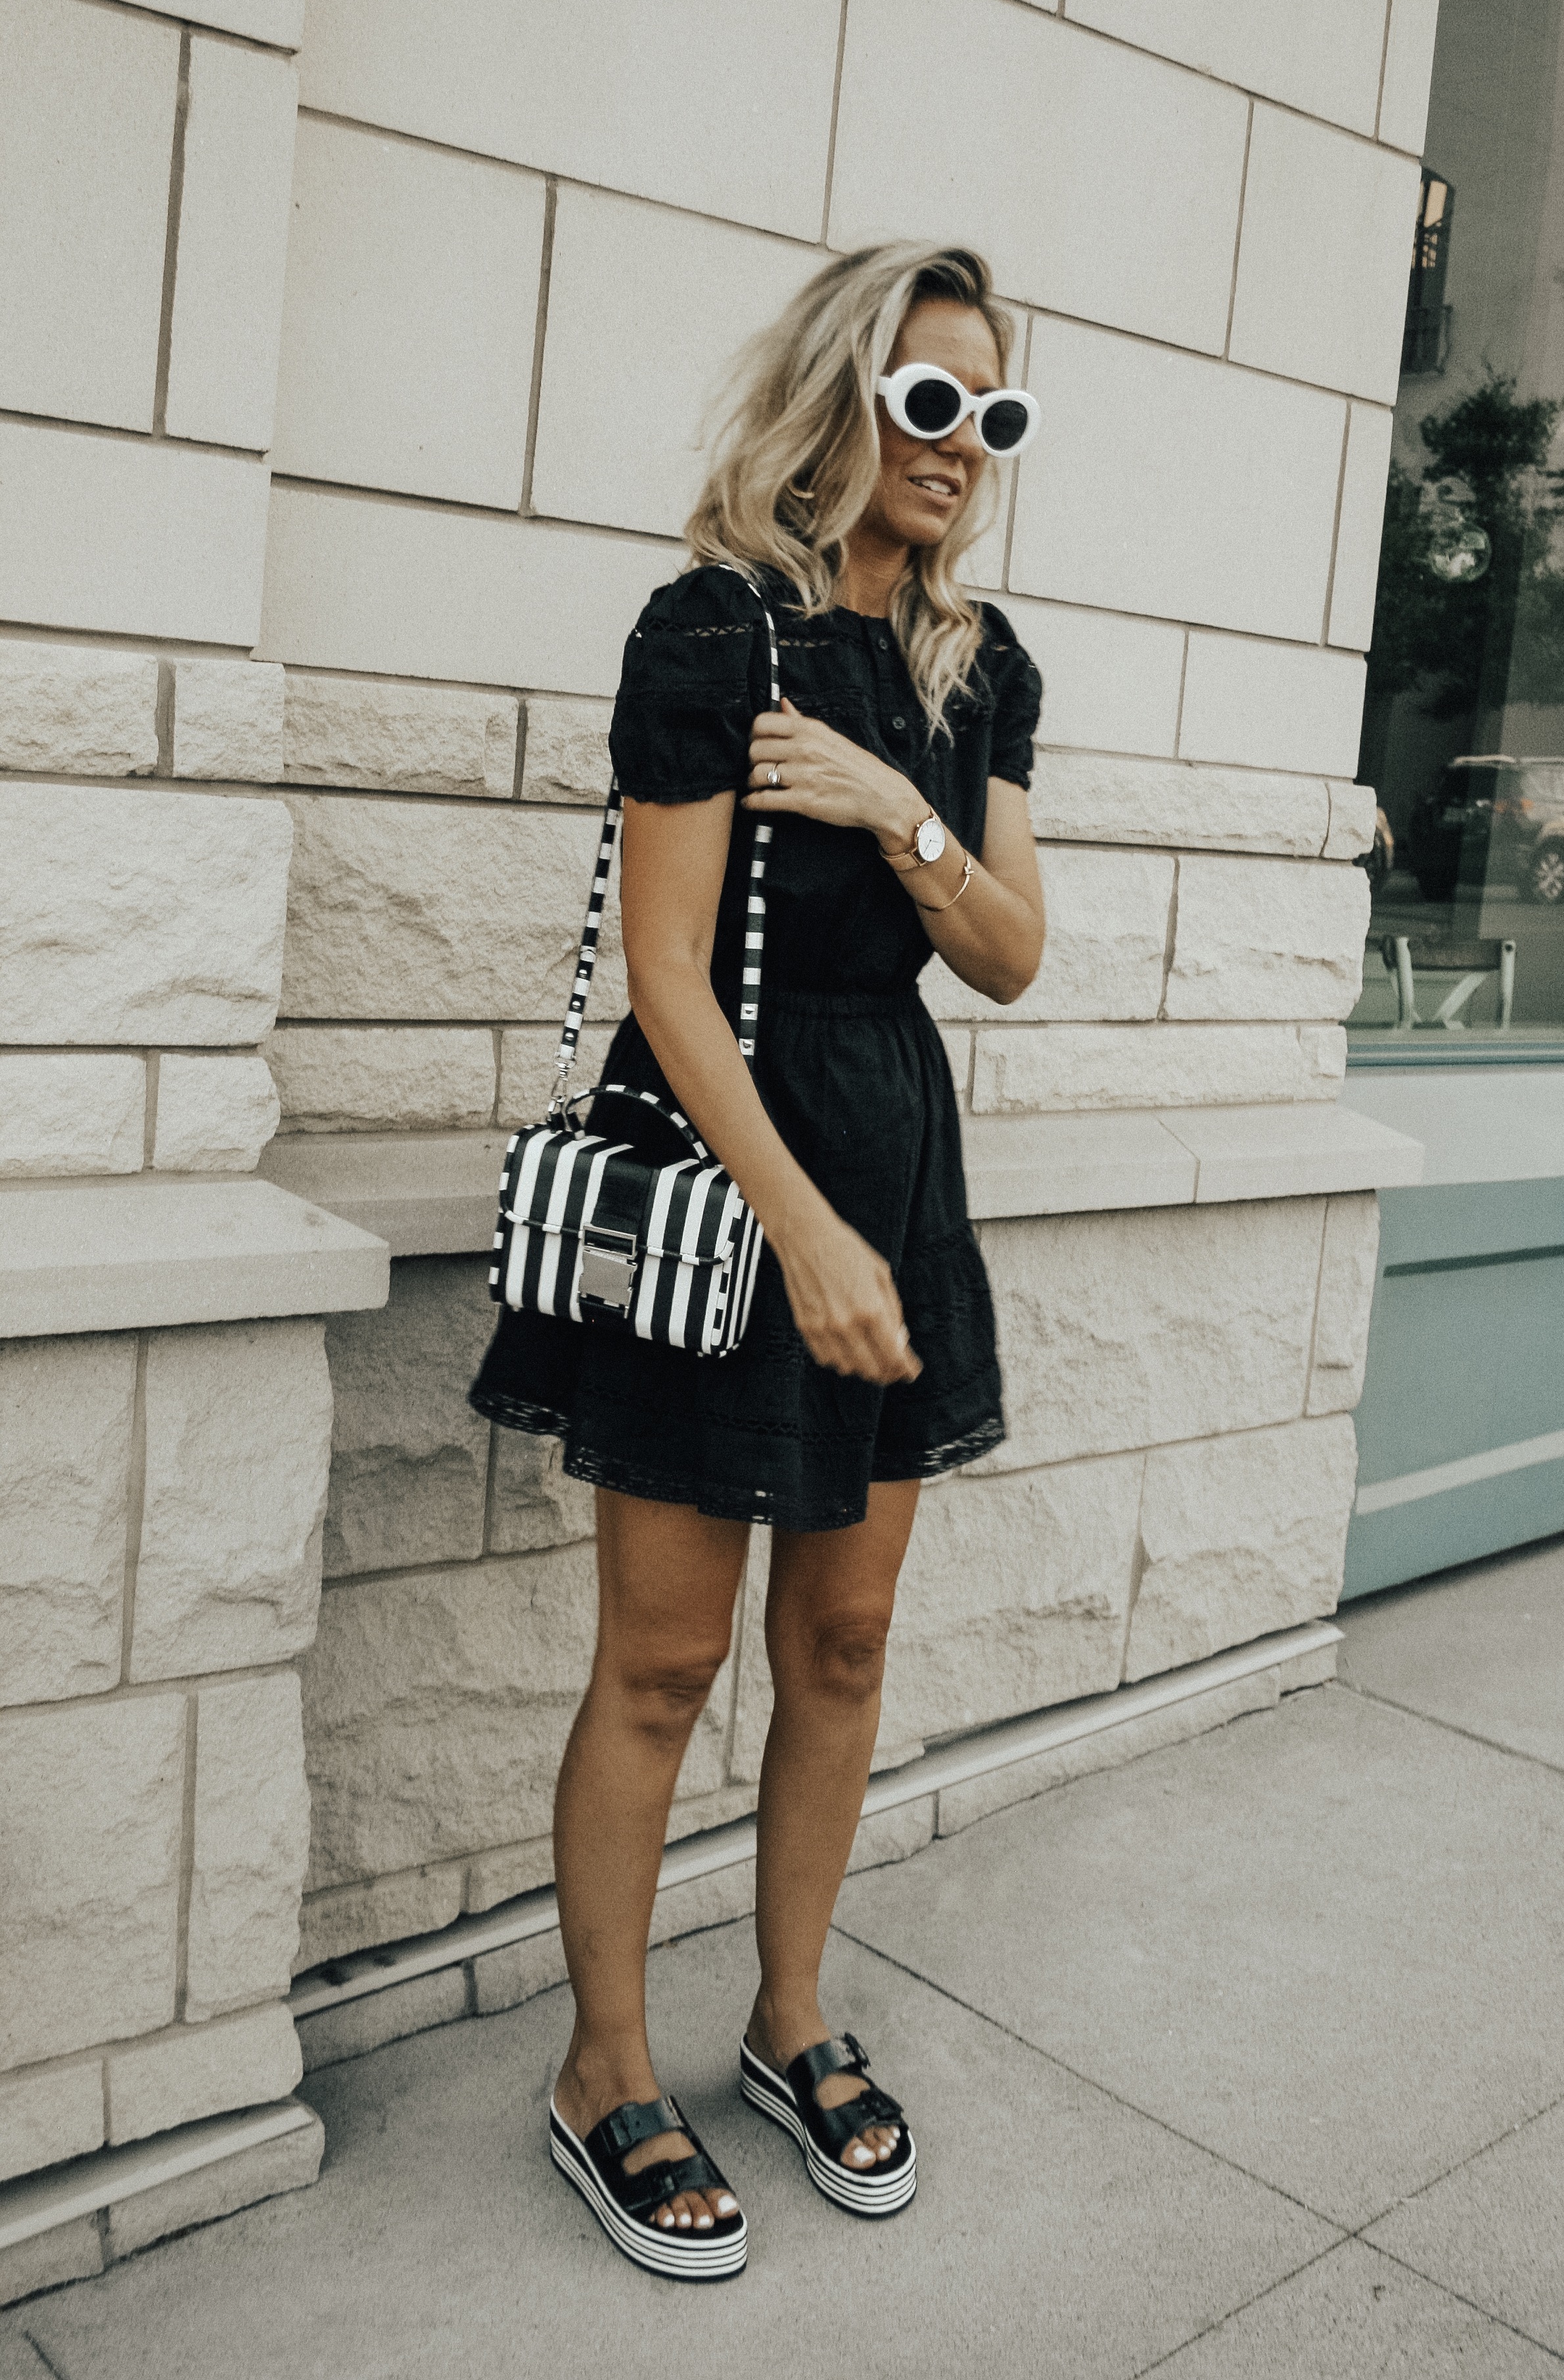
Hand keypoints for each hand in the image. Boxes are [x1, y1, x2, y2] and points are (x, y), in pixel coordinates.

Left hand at [745, 700, 922, 851]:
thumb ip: (801, 721)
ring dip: (752, 782)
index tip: (757, 744)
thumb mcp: (831, 737)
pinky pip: (765, 800)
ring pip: (756, 774)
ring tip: (758, 785)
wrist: (882, 797)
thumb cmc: (857, 768)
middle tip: (757, 767)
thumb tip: (782, 703)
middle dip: (751, 760)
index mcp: (809, 730)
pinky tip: (752, 802)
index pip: (762, 723)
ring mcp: (803, 775)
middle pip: (755, 749)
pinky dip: (753, 802)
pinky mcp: (803, 801)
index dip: (753, 735)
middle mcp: (804, 749)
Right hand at [772, 1205, 921, 1385]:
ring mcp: (824, 1328)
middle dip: (888, 1373)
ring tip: (872, 1358)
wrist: (806, 1238)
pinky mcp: (806, 1327)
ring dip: (864, 1368)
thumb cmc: (845, 1250)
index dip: (906, 1369)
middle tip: (895, 1369)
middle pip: (873, 1369)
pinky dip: (840, 1360)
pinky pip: (826, 1358)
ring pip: (849, 1368)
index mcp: (871, 1309)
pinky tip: (848, 1350)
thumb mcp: (882, 1275)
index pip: (894, 1356)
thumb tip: (900, 1339)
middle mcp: (847, 1324)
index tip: (911, 1371)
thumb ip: (893, 1310)